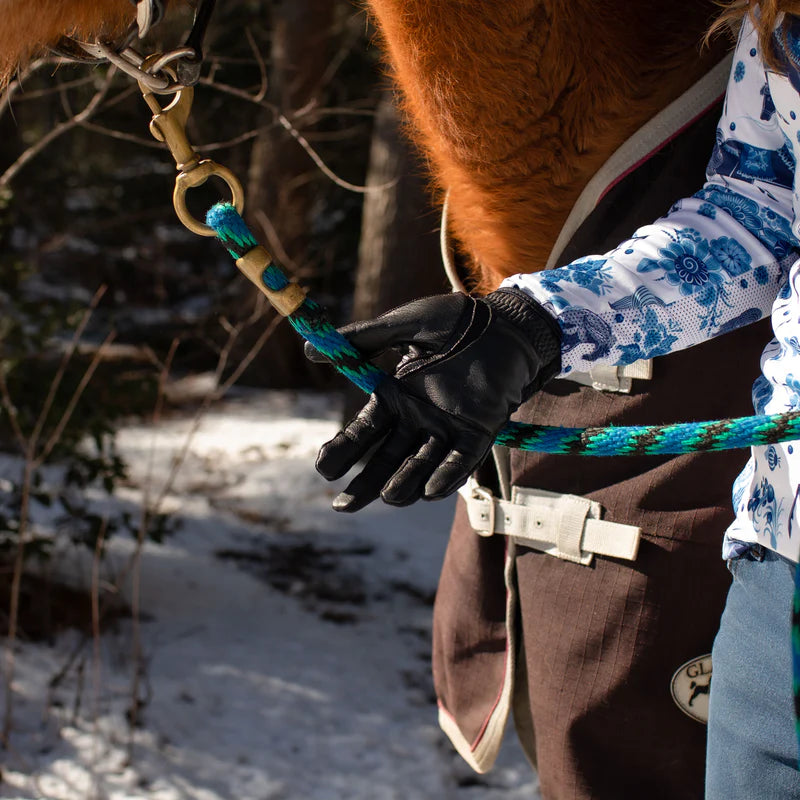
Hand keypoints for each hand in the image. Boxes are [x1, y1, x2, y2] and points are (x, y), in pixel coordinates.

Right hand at [306, 288, 560, 511]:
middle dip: (364, 485)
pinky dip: (447, 476)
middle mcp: (418, 419)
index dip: (343, 450)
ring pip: (420, 467)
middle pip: (385, 460)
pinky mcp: (479, 433)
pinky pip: (460, 461)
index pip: (363, 432)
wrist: (508, 322)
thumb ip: (365, 339)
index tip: (323, 468)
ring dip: (405, 485)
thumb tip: (309, 350)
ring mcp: (448, 429)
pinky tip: (431, 490)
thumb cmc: (457, 320)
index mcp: (396, 397)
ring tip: (389, 496)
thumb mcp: (406, 325)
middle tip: (342, 506)